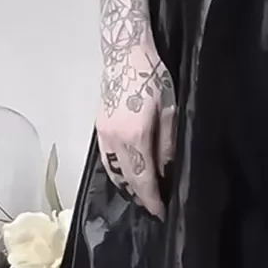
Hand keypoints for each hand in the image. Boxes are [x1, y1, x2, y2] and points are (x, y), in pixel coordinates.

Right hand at [95, 37, 176, 220]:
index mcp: (134, 137)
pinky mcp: (98, 128)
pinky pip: (107, 159)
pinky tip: (129, 173)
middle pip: (126, 179)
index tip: (160, 212)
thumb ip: (167, 143)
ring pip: (113, 172)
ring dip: (127, 185)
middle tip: (154, 206)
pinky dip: (118, 172)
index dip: (151, 198)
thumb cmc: (152, 78)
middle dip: (140, 196)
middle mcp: (114, 141)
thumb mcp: (169, 109)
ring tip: (143, 194)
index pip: (143, 178)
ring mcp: (103, 135)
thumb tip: (166, 171)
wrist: (125, 54)